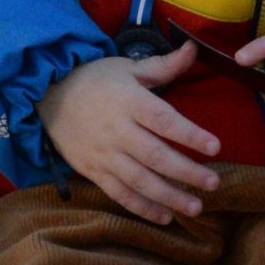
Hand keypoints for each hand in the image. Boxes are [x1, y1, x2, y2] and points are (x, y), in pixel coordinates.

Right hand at [37, 45, 222, 223]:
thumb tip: (193, 47)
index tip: (216, 147)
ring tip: (196, 207)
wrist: (48, 97)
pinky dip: (142, 208)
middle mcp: (117, 131)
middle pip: (155, 156)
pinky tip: (165, 217)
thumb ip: (164, 65)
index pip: (163, 120)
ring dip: (169, 196)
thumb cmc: (95, 80)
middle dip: (186, 172)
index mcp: (129, 101)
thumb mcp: (128, 68)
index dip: (190, 134)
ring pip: (140, 181)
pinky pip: (120, 194)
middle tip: (214, 184)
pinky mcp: (93, 172)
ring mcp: (104, 154)